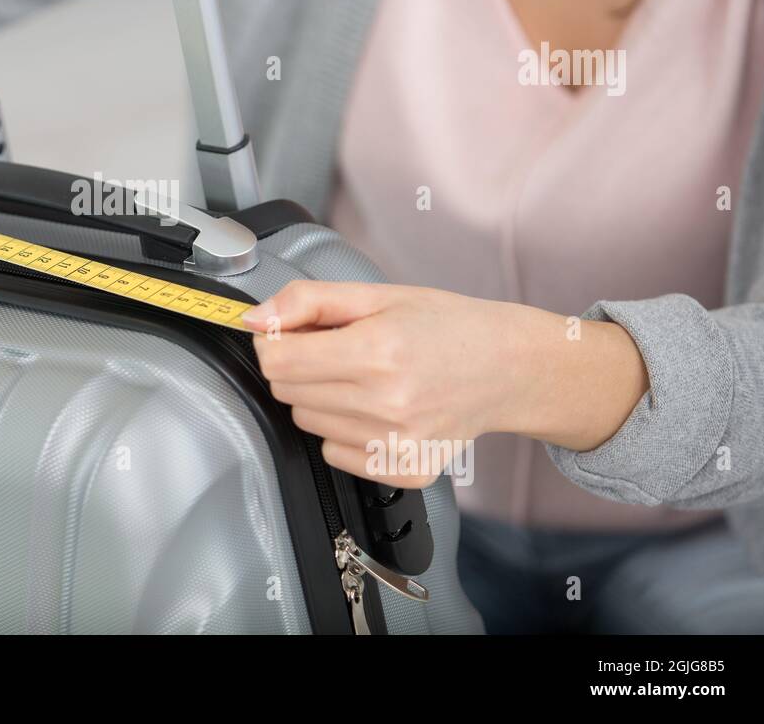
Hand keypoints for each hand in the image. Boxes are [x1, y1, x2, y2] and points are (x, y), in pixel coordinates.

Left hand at [243, 281, 648, 487]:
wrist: (508, 368)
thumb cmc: (446, 327)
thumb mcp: (377, 295)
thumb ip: (307, 301)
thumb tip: (255, 320)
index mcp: (378, 351)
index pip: (277, 361)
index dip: (275, 342)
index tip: (292, 334)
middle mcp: (386, 402)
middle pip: (287, 391)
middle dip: (301, 366)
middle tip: (340, 350)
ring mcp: (395, 442)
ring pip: (306, 421)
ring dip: (321, 397)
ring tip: (366, 377)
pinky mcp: (403, 469)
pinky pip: (334, 453)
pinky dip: (343, 431)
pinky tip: (378, 408)